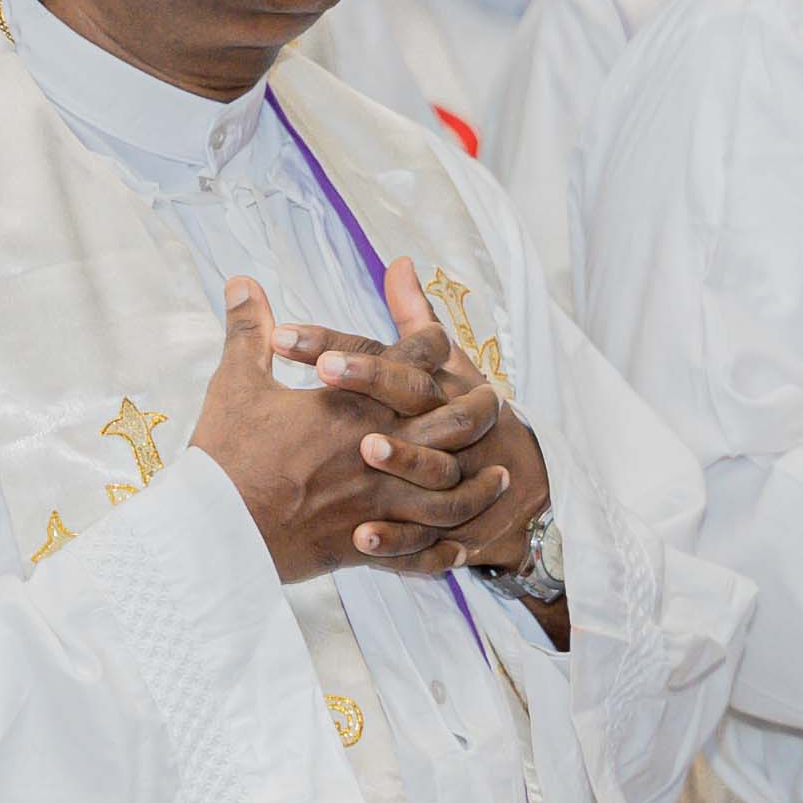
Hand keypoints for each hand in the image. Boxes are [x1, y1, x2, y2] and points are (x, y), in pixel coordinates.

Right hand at [196, 275, 501, 580]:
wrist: (216, 528)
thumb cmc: (226, 454)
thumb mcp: (236, 382)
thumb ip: (247, 330)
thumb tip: (242, 280)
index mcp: (353, 406)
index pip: (412, 362)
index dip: (431, 346)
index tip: (440, 340)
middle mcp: (377, 450)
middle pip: (452, 425)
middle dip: (477, 412)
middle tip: (493, 404)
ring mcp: (376, 500)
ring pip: (448, 493)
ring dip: (477, 485)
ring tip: (498, 477)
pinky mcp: (365, 544)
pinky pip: (419, 550)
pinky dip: (443, 547)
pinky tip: (458, 546)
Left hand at [345, 258, 552, 569]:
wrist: (519, 490)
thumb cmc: (464, 416)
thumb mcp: (446, 369)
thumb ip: (414, 318)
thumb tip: (399, 261)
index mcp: (434, 384)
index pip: (387, 353)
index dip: (339, 344)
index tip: (283, 336)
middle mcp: (443, 424)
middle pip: (409, 395)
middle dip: (370, 380)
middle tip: (320, 372)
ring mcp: (450, 478)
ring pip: (430, 466)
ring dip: (402, 457)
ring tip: (361, 447)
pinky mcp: (447, 529)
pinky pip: (426, 540)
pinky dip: (398, 541)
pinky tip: (361, 539)